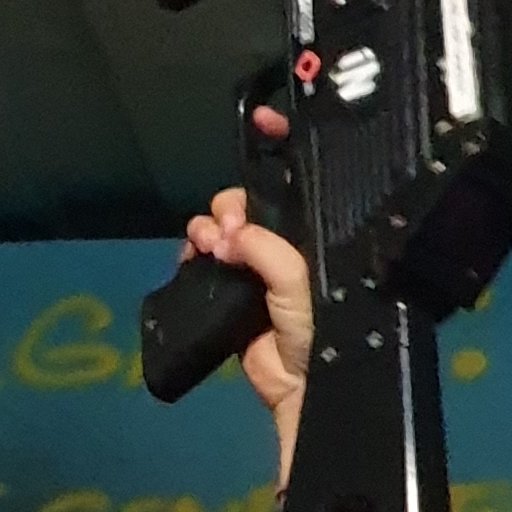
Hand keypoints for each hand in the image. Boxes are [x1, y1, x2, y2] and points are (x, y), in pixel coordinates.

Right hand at [184, 138, 312, 490]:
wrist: (303, 390)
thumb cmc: (317, 330)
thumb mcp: (299, 277)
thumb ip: (265, 244)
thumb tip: (226, 232)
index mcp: (312, 238)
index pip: (294, 184)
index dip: (277, 147)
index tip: (260, 120)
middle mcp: (286, 248)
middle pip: (248, 204)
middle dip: (231, 206)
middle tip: (228, 229)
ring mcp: (258, 272)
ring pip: (224, 230)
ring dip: (209, 228)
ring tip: (209, 244)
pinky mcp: (233, 297)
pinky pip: (207, 263)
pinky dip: (194, 254)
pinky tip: (193, 255)